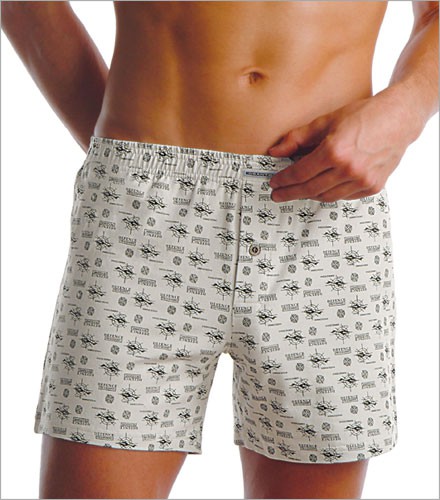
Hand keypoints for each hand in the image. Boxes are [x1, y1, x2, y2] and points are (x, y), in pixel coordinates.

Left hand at [268, 91, 417, 201]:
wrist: (400, 118)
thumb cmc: (362, 115)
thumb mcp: (326, 121)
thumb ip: (297, 138)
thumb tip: (274, 152)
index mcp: (334, 151)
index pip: (300, 173)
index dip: (283, 180)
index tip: (273, 183)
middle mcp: (349, 169)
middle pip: (310, 189)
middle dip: (290, 193)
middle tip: (278, 194)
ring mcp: (362, 180)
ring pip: (326, 196)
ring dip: (309, 194)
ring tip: (297, 191)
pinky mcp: (373, 187)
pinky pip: (343, 196)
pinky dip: (330, 193)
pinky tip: (321, 188)